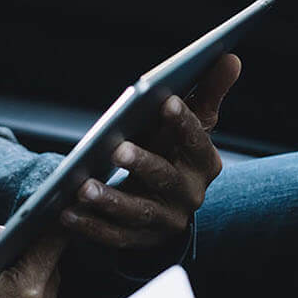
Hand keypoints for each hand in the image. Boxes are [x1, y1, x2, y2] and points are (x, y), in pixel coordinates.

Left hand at [61, 53, 239, 250]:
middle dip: (142, 163)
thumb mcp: (193, 123)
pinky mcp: (140, 240)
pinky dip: (90, 226)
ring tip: (82, 187)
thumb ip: (208, 92)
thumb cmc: (175, 149)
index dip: (183, 122)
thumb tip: (231, 57)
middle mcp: (190, 195)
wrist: (170, 203)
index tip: (166, 101)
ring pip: (137, 212)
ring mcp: (165, 220)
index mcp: (205, 163)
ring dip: (110, 200)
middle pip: (165, 178)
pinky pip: (114, 236)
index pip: (197, 140)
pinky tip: (66, 213)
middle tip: (115, 148)